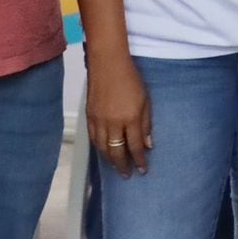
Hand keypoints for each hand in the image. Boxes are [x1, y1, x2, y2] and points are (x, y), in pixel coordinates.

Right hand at [86, 54, 152, 176]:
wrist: (108, 63)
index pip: (135, 146)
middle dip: (123, 165)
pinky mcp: (89, 116)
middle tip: (127, 175)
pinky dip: (99, 148)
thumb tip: (148, 144)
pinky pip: (93, 139)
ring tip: (116, 168)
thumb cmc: (131, 78)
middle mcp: (113, 123)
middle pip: (117, 151)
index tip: (142, 170)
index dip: (139, 160)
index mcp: (130, 118)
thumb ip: (146, 124)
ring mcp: (99, 120)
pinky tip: (104, 152)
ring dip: (110, 160)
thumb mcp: (146, 100)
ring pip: (103, 148)